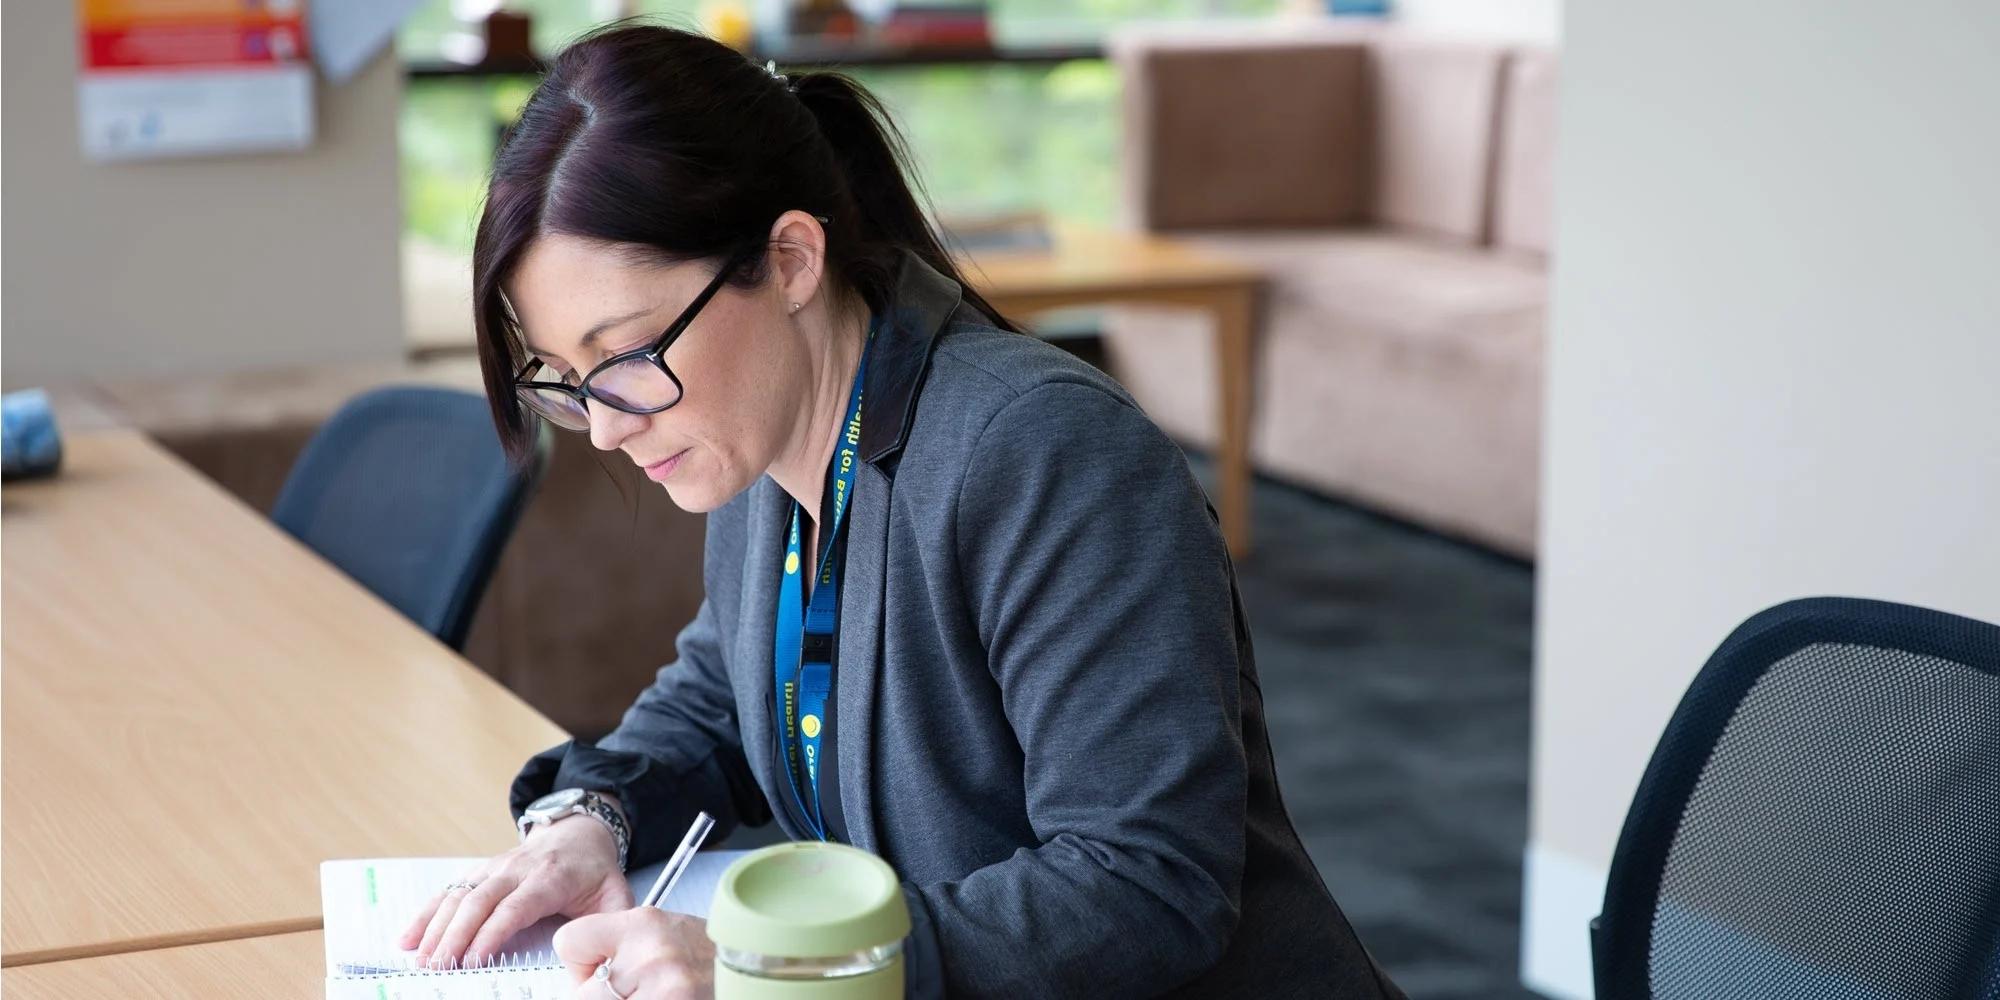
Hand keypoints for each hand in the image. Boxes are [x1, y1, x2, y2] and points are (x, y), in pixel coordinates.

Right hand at [396, 812, 632, 967]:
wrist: (579, 832)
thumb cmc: (595, 870)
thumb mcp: (617, 893)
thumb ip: (616, 922)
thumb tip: (609, 950)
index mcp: (550, 878)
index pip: (514, 907)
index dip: (491, 934)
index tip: (474, 961)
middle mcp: (516, 870)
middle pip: (479, 902)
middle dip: (455, 936)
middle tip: (439, 968)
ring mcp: (494, 868)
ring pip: (459, 895)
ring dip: (436, 927)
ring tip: (422, 959)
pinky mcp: (480, 871)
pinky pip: (449, 890)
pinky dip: (426, 913)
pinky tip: (408, 937)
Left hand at [556, 908, 714, 999]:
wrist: (750, 968)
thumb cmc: (703, 953)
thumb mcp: (659, 930)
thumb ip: (617, 943)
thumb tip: (581, 971)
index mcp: (642, 924)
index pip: (569, 942)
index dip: (580, 961)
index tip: (597, 967)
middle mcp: (651, 955)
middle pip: (583, 992)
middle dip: (597, 994)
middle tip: (628, 989)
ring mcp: (664, 988)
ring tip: (650, 993)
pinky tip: (662, 998)